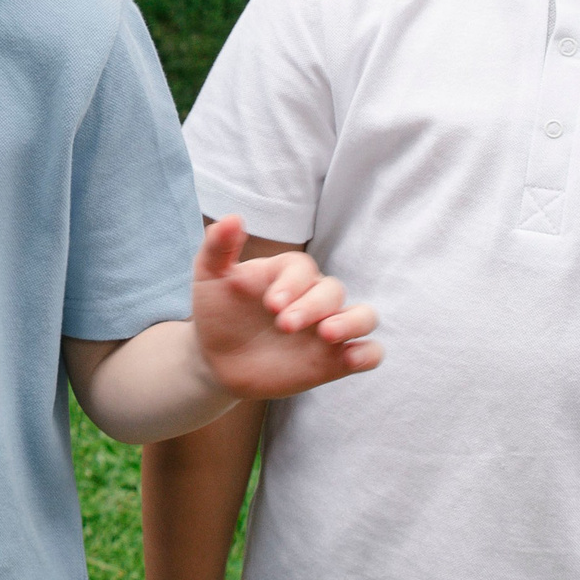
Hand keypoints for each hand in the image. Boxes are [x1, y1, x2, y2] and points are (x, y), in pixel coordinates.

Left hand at [191, 216, 381, 399]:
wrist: (217, 361)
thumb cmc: (217, 312)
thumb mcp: (209, 278)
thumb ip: (218, 248)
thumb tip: (233, 218)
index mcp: (288, 274)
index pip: (303, 268)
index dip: (292, 284)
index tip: (270, 304)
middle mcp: (314, 298)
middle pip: (333, 291)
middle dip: (312, 306)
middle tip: (284, 325)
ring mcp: (329, 329)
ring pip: (364, 316)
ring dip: (352, 322)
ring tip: (327, 334)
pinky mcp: (336, 360)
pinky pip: (370, 352)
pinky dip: (368, 353)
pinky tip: (349, 359)